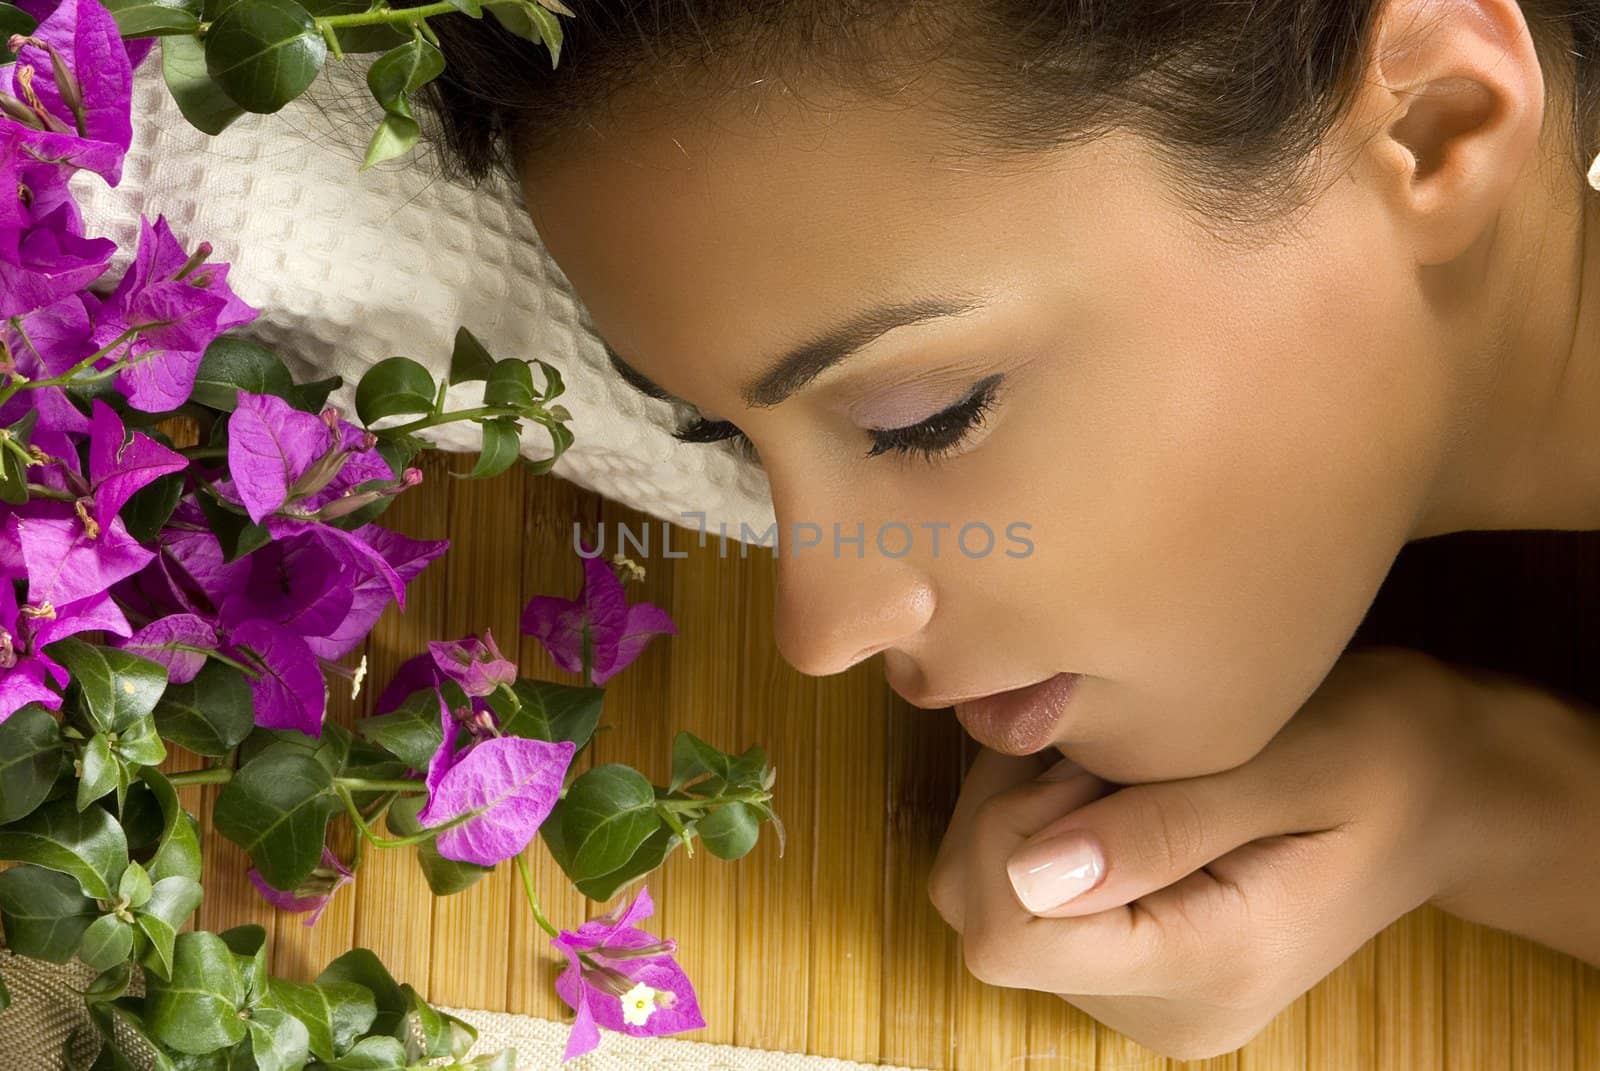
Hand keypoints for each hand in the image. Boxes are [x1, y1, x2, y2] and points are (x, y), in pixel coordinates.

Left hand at [926, 645, 1484, 1059]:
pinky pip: (1017, 896)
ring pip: (981, 900)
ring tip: (1114, 768)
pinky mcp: (1131, 966)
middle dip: (1007, 811)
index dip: (1014, 826)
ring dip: (1015, 811)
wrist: (1442, 794)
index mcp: (1206, 969)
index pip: (1007, 933)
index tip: (1090, 762)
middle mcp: (1163, 1009)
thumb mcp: (1288, 764)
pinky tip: (1105, 787)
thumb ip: (1160, 826)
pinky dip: (1032, 826)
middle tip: (1101, 753)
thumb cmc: (1381, 756)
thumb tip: (1026, 879)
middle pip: (979, 916)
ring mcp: (1143, 995)